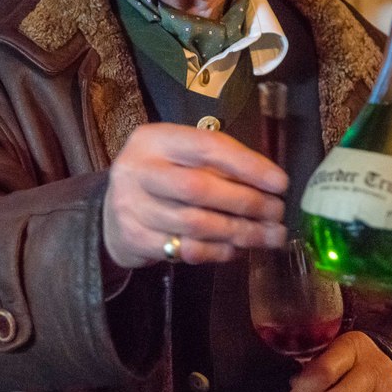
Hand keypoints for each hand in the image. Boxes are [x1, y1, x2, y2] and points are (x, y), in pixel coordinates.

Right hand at [102, 123, 288, 268]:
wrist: (110, 215)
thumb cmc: (161, 179)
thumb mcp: (180, 156)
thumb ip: (217, 162)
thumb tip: (271, 182)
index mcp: (155, 139)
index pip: (207, 147)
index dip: (248, 165)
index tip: (280, 182)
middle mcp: (138, 169)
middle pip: (200, 187)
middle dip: (246, 202)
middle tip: (277, 212)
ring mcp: (132, 206)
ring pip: (196, 223)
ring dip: (240, 231)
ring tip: (270, 235)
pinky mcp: (134, 239)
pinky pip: (186, 249)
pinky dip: (218, 251)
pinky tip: (239, 249)